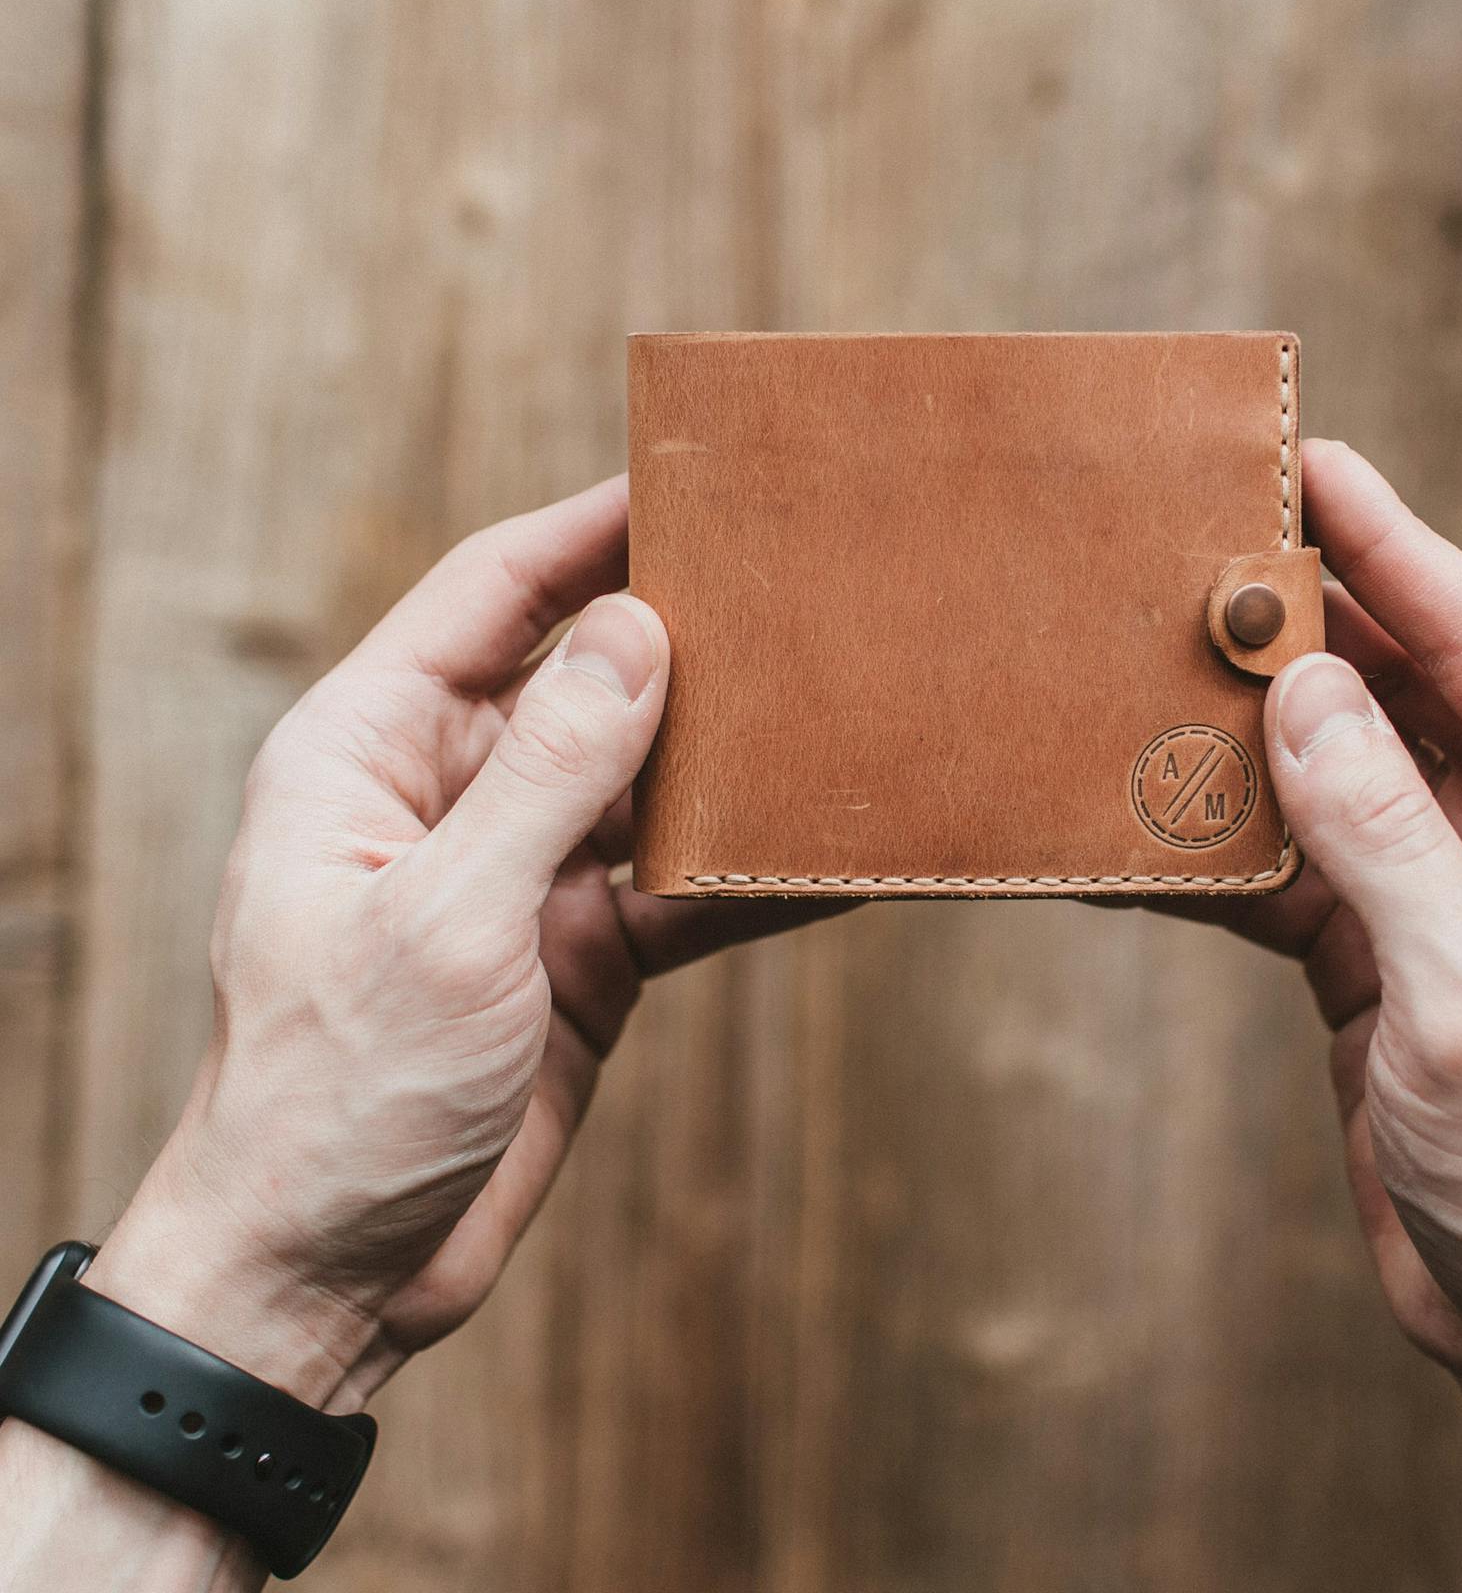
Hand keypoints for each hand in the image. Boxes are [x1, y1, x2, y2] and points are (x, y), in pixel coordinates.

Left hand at [83, 475, 835, 1412]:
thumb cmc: (334, 1092)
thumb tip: (639, 630)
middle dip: (683, 636)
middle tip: (796, 583)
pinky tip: (833, 853)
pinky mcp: (576, 955)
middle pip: (584, 677)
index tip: (688, 476)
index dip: (585, 528)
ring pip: (645, 782)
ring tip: (838, 704)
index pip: (490, 593)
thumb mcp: (444, 917)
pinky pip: (679, 890)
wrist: (327, 1281)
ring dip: (730, 757)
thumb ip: (548, 771)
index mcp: (368, 749)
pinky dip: (750, 876)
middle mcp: (445, 793)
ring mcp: (517, 875)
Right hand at [1143, 441, 1461, 1589]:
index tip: (1319, 465)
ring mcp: (1461, 893)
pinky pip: (1300, 862)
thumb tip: (1309, 695)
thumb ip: (1388, 841)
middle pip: (1416, 691)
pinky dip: (1227, 838)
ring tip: (1159, 655)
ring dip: (1260, 724)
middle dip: (1318, 624)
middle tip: (1211, 543)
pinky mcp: (1392, 954)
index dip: (1403, 554)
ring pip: (1347, 768)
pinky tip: (1149, 810)